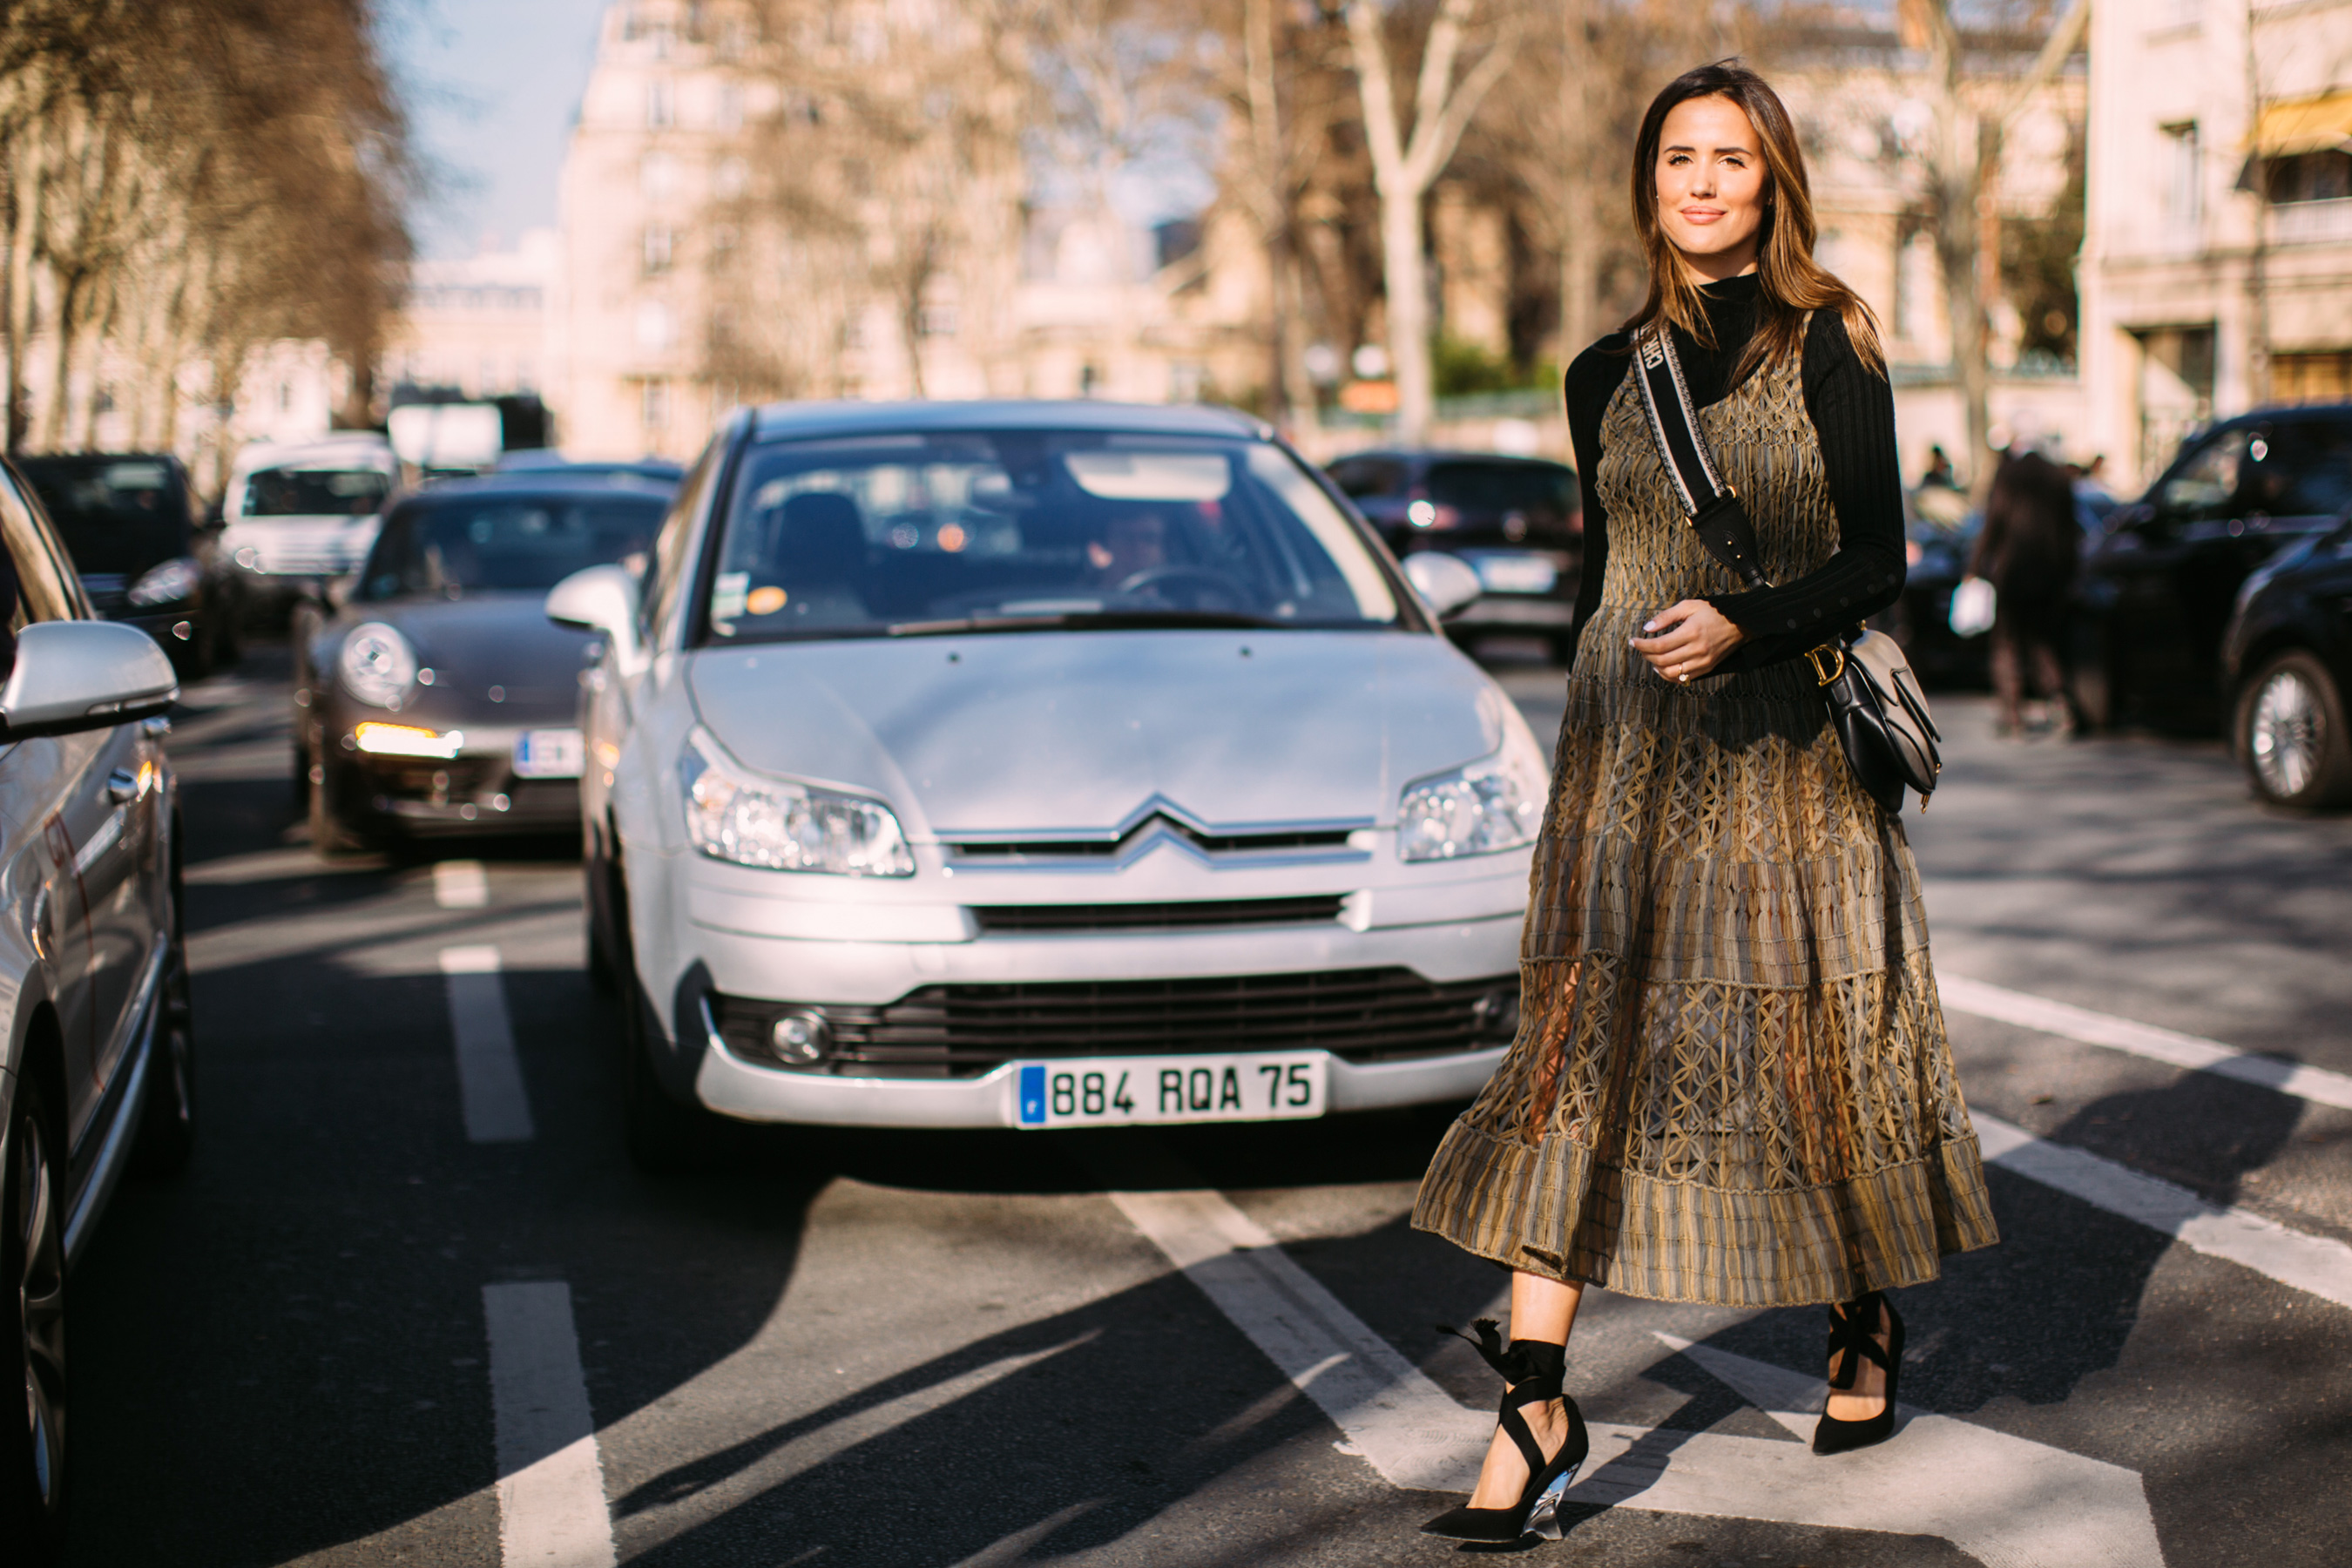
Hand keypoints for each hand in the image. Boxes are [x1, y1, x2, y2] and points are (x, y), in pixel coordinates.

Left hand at [1629, 599, 1744, 682]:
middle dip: (1646, 655)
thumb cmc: (1714, 612)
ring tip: (1650, 657)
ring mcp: (1703, 661)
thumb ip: (1666, 617)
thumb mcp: (1689, 606)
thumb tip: (1647, 629)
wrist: (1741, 623)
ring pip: (1671, 673)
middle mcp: (1697, 650)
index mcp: (1691, 632)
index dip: (1642, 645)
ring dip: (1656, 667)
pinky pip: (1683, 679)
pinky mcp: (1707, 668)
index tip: (1633, 641)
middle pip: (1662, 661)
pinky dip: (1669, 675)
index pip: (1659, 645)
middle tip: (1640, 647)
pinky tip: (1663, 666)